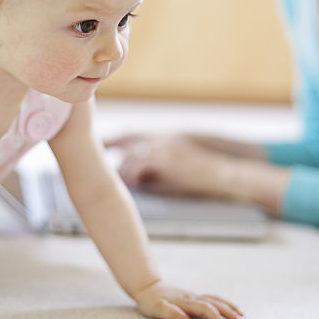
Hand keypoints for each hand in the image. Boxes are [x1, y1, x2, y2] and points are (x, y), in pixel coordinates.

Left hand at [107, 134, 232, 196]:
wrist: (225, 175)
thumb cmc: (201, 176)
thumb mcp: (176, 166)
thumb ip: (154, 167)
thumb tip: (133, 180)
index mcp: (162, 138)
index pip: (129, 134)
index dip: (111, 140)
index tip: (96, 147)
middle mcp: (161, 139)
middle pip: (126, 142)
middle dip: (108, 151)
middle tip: (94, 165)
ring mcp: (165, 148)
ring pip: (131, 155)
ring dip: (122, 170)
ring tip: (116, 184)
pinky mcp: (168, 159)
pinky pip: (141, 165)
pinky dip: (134, 175)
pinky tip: (132, 185)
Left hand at [133, 280, 242, 318]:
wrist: (148, 287)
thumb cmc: (151, 301)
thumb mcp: (156, 309)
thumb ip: (171, 314)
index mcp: (185, 302)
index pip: (204, 308)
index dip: (215, 316)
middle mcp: (192, 297)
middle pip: (214, 302)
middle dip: (228, 311)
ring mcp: (194, 296)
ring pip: (215, 299)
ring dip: (229, 306)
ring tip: (242, 315)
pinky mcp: (194, 297)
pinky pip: (212, 298)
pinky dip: (223, 303)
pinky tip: (230, 308)